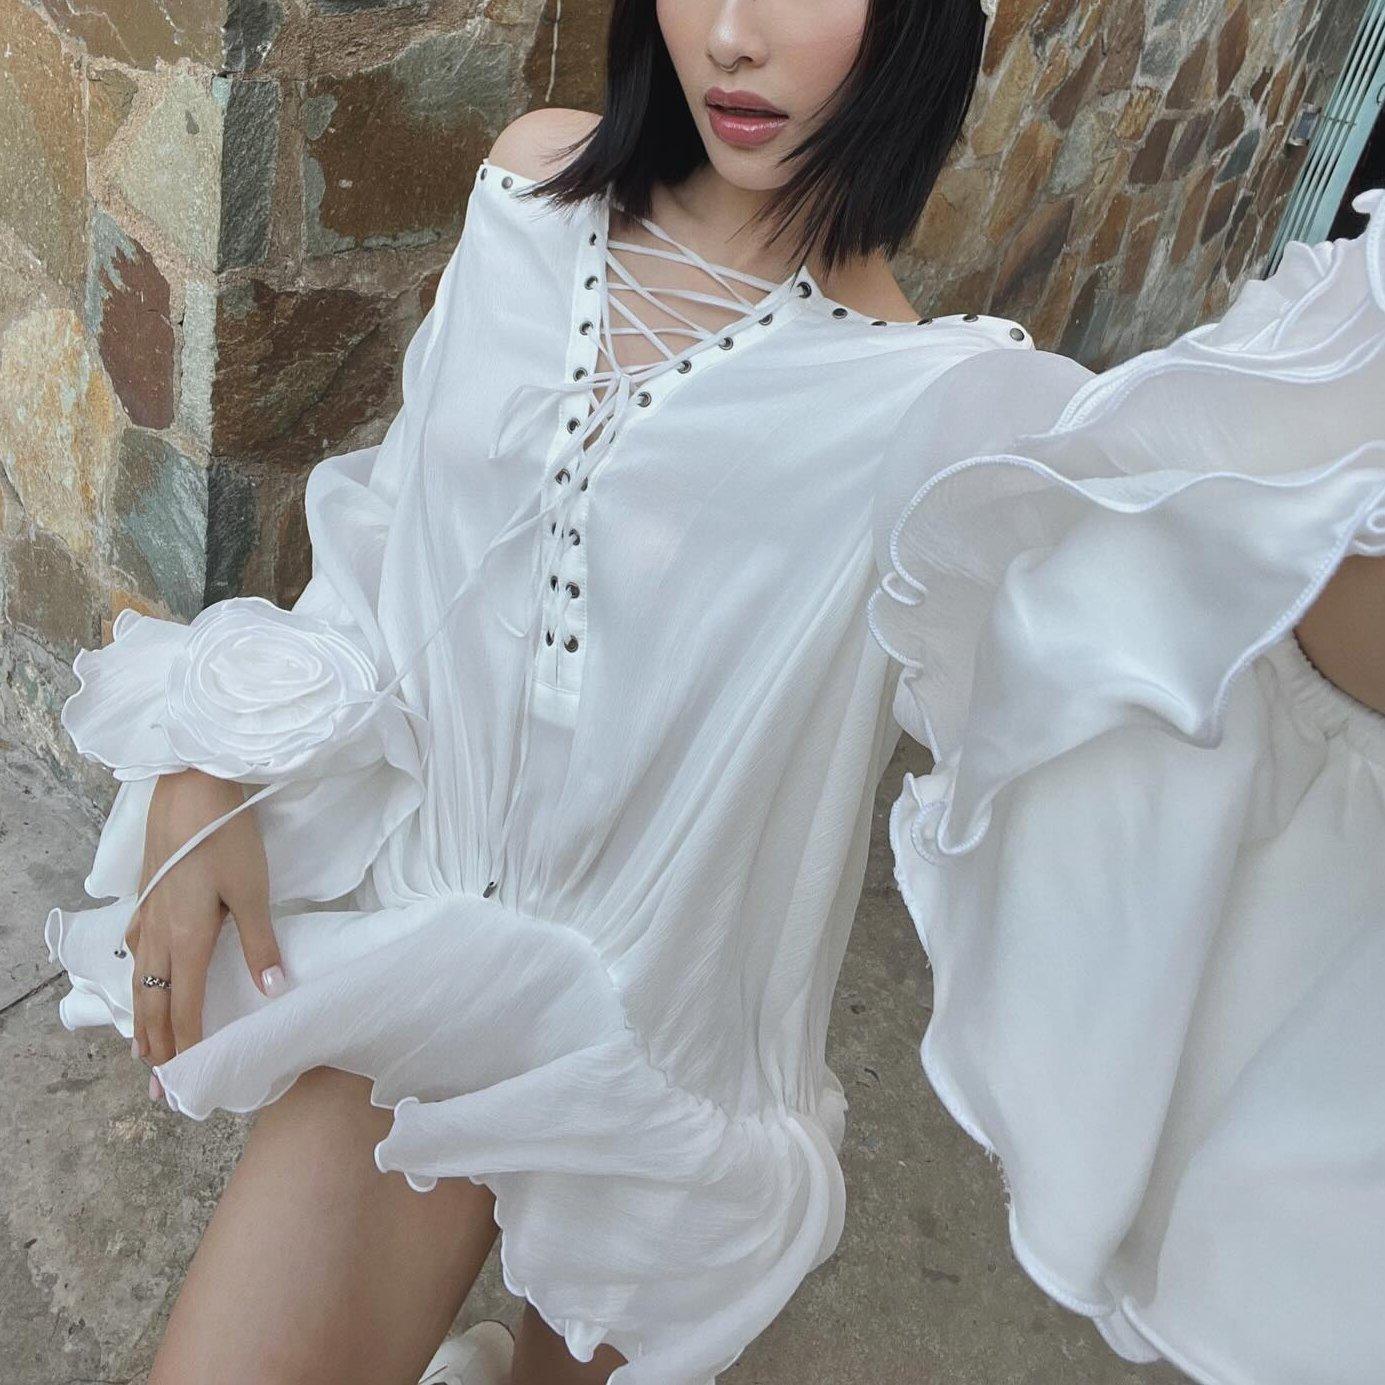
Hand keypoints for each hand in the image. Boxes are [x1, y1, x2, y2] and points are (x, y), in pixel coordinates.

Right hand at [127, 768, 284, 1089]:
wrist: (189, 787)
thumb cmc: (225, 837)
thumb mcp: (252, 890)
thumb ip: (261, 942)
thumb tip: (272, 989)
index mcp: (186, 939)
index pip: (184, 1005)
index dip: (185, 1043)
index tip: (184, 1078)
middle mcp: (159, 933)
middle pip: (154, 999)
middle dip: (156, 1043)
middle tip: (156, 1082)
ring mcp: (147, 912)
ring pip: (140, 976)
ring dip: (143, 1012)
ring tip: (143, 1044)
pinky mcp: (146, 892)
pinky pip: (136, 946)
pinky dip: (138, 973)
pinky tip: (140, 969)